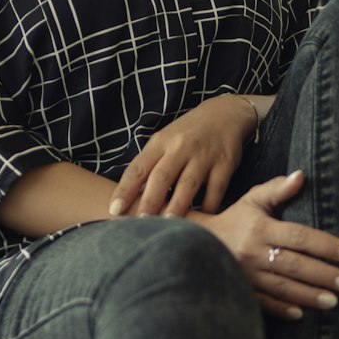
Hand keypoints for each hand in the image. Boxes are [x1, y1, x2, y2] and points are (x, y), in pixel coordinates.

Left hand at [108, 95, 256, 219]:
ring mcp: (203, 155)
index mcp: (160, 142)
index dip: (125, 189)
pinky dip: (209, 205)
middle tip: (140, 223)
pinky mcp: (224, 164)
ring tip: (168, 225)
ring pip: (188, 183)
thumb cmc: (186, 134)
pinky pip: (216, 188)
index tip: (114, 210)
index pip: (138, 168)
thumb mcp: (164, 141)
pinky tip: (203, 219)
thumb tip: (131, 198)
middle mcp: (180, 147)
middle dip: (150, 201)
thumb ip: (150, 165)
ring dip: (177, 205)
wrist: (224, 114)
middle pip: (162, 177)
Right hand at [189, 169, 338, 319]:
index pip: (299, 236)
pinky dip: (281, 310)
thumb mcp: (252, 200)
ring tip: (334, 301)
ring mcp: (246, 274)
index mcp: (260, 228)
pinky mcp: (240, 290)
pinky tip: (300, 314)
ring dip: (309, 295)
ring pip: (282, 287)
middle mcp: (253, 252)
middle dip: (324, 274)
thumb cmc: (233, 220)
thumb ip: (277, 189)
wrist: (196, 241)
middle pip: (294, 264)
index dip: (326, 245)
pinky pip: (262, 303)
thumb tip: (301, 176)